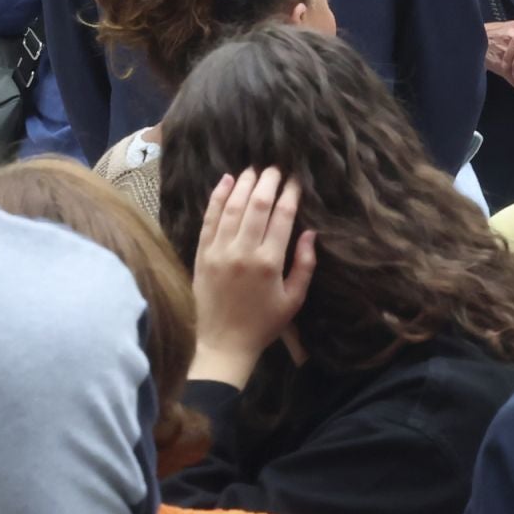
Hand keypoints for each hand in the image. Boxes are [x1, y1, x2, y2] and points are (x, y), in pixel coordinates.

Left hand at [189, 168, 316, 388]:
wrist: (223, 345)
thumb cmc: (263, 324)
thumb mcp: (294, 299)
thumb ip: (305, 265)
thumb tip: (310, 233)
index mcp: (269, 262)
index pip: (282, 216)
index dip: (290, 194)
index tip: (296, 180)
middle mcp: (243, 252)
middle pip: (257, 205)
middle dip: (268, 182)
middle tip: (276, 168)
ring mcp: (219, 251)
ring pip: (232, 207)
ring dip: (244, 184)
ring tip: (253, 170)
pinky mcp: (202, 255)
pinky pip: (209, 220)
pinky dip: (217, 198)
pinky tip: (226, 182)